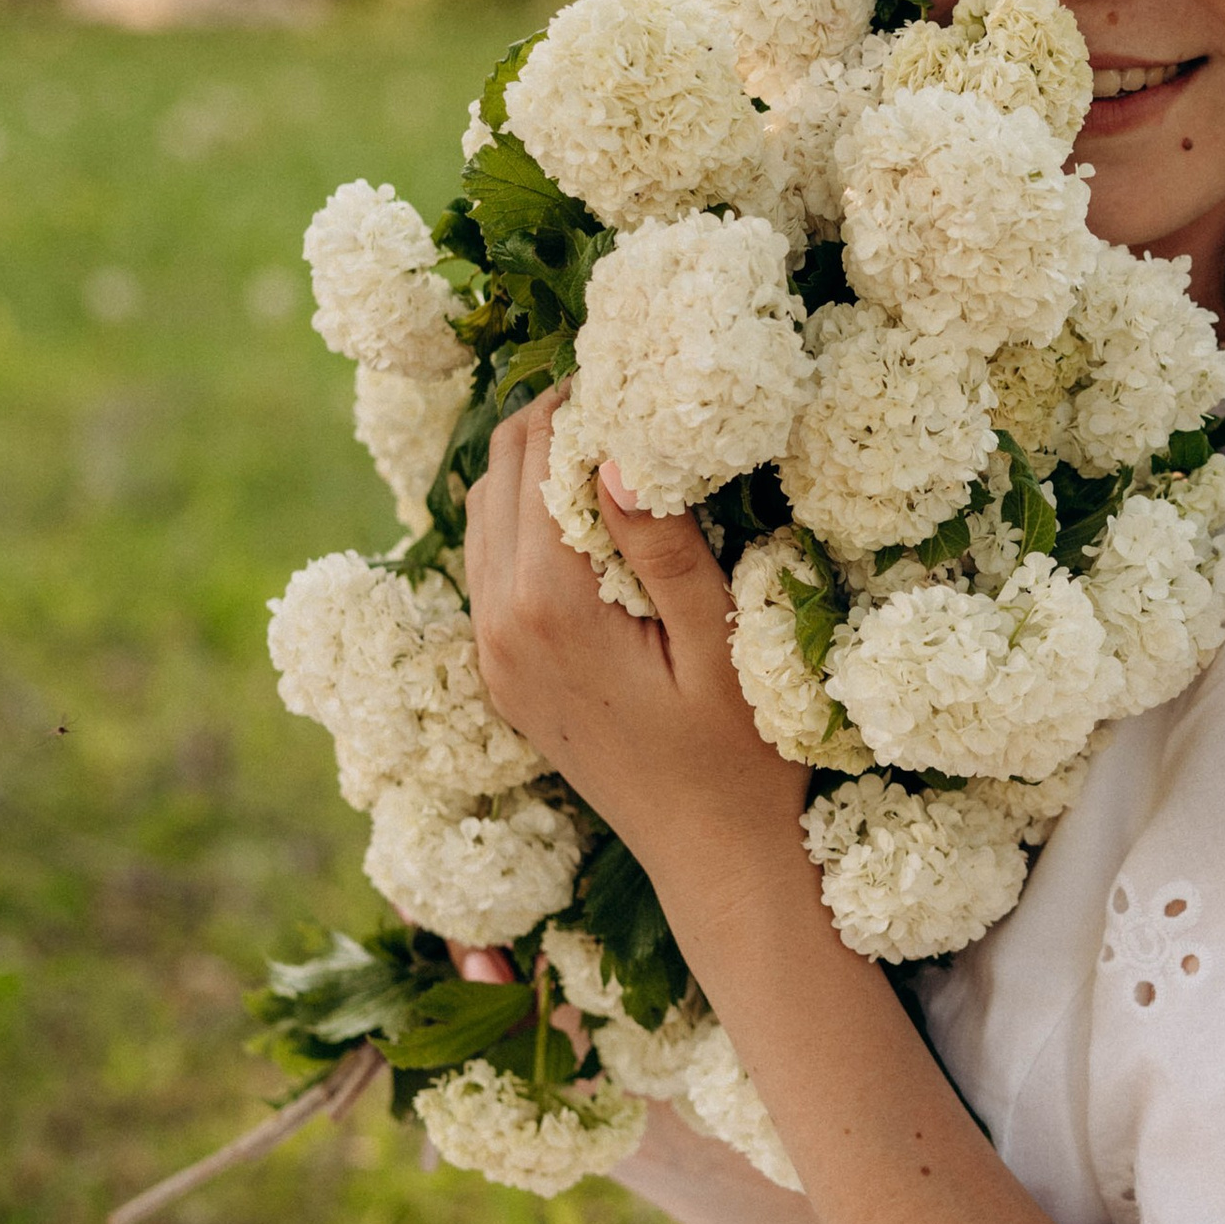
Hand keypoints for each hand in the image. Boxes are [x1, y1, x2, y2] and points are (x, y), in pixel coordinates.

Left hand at [461, 394, 804, 908]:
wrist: (714, 861)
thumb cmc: (743, 757)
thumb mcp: (724, 644)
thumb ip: (667, 546)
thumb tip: (616, 450)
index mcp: (548, 609)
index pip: (540, 457)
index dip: (585, 396)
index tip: (634, 362)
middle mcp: (498, 626)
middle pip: (497, 472)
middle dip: (552, 418)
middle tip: (623, 387)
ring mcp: (491, 654)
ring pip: (482, 513)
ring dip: (533, 465)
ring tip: (609, 437)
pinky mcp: (501, 675)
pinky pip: (489, 566)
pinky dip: (523, 519)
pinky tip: (586, 512)